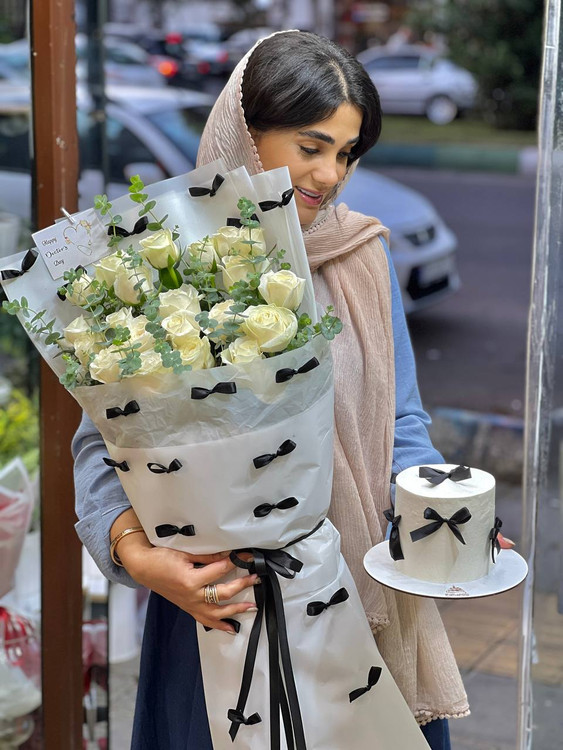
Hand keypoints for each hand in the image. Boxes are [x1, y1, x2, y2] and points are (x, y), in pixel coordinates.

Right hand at [124, 544, 258, 633]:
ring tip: (252, 606)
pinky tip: (232, 628)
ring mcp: (190, 605)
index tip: (246, 556)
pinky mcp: (188, 609)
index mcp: (190, 580)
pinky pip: (206, 621)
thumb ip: (207, 556)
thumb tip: (228, 554)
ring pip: (218, 612)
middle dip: (242, 585)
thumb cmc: (161, 559)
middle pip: (223, 593)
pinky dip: (220, 625)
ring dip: (236, 609)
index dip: (235, 561)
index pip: (220, 569)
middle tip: (256, 578)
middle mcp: (192, 596)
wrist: (144, 568)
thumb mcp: (185, 553)